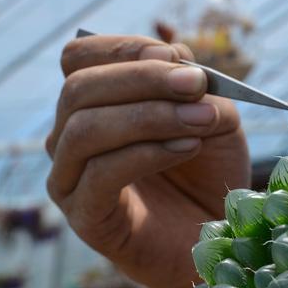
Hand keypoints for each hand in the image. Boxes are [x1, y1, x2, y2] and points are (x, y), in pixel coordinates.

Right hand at [46, 35, 250, 287]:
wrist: (217, 238)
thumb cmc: (209, 174)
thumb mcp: (214, 119)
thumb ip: (197, 88)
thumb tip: (177, 58)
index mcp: (94, 107)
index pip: (80, 59)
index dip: (123, 49)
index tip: (176, 56)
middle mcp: (70, 139)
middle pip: (78, 89)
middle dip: (144, 79)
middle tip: (197, 85)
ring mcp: (70, 181)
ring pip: (85, 129)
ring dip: (150, 116)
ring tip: (202, 120)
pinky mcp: (85, 218)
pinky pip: (100, 175)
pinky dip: (147, 153)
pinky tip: (187, 147)